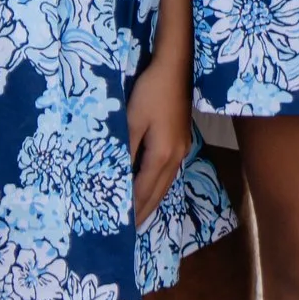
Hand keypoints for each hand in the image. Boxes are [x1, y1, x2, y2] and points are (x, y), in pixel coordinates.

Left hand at [129, 47, 190, 223]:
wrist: (177, 66)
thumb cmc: (151, 92)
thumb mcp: (132, 121)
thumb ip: (125, 151)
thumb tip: (116, 178)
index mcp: (162, 156)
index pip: (143, 192)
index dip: (131, 211)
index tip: (120, 228)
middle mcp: (175, 158)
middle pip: (157, 194)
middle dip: (143, 213)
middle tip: (129, 232)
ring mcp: (182, 150)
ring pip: (164, 185)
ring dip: (151, 202)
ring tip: (139, 216)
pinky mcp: (181, 141)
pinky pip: (167, 174)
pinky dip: (157, 187)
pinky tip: (150, 188)